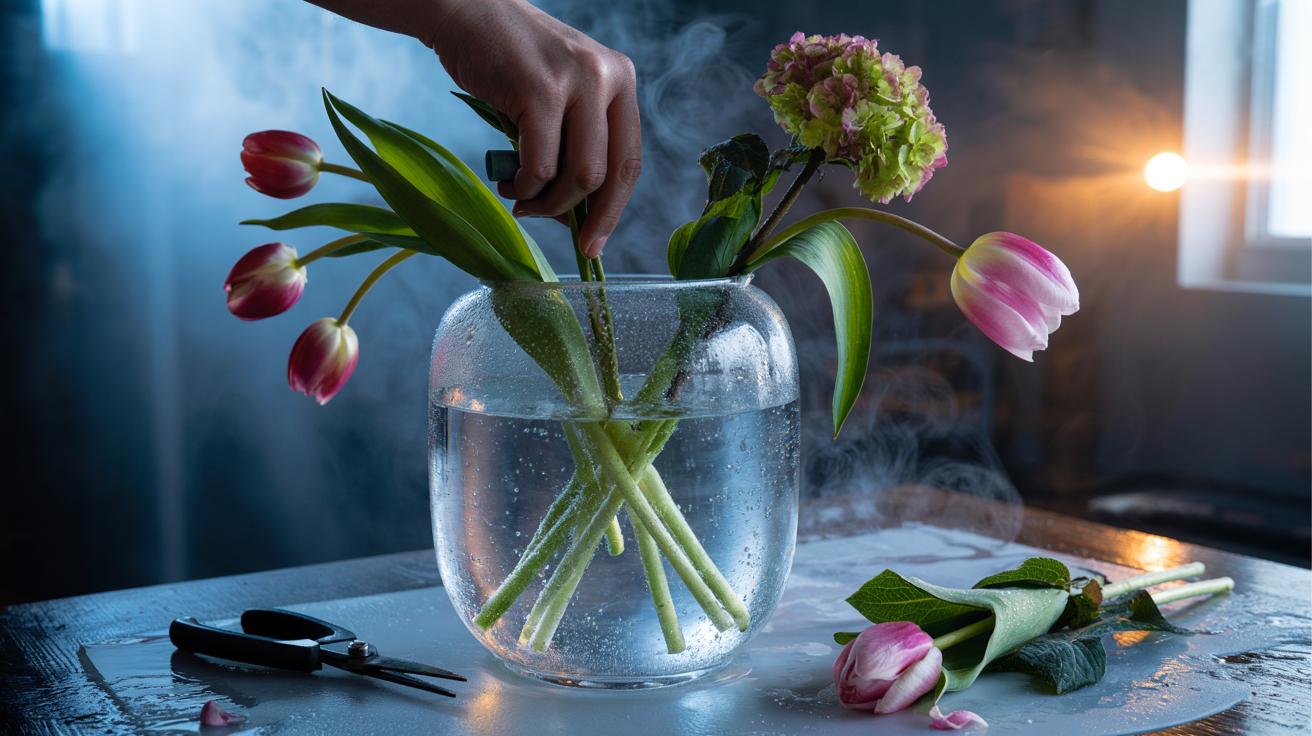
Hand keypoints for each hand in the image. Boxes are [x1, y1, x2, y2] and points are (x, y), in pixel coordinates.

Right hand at [426, 0, 640, 257]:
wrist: (466, 13)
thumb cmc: (509, 62)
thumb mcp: (560, 94)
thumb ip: (576, 143)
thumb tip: (580, 214)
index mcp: (621, 80)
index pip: (630, 160)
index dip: (614, 210)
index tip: (594, 244)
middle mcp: (608, 77)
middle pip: (612, 174)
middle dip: (587, 217)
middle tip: (565, 238)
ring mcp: (577, 82)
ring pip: (580, 175)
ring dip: (549, 203)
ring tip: (523, 201)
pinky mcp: (540, 91)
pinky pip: (540, 165)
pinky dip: (524, 186)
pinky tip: (509, 183)